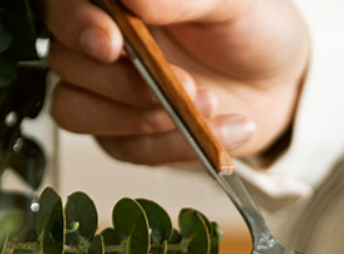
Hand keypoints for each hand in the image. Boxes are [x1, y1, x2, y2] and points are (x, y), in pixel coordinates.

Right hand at [44, 0, 309, 165]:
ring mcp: (108, 92)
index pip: (62, 7)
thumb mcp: (232, 3)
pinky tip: (220, 130)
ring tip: (208, 105)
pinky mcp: (128, 136)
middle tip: (185, 84)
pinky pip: (127, 149)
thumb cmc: (253, 29)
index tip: (112, 43)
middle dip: (123, 82)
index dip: (77, 25)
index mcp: (113, 1)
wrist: (281, 83)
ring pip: (78, 112)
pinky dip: (174, 146)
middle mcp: (100, 42)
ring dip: (142, 119)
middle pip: (65, 63)